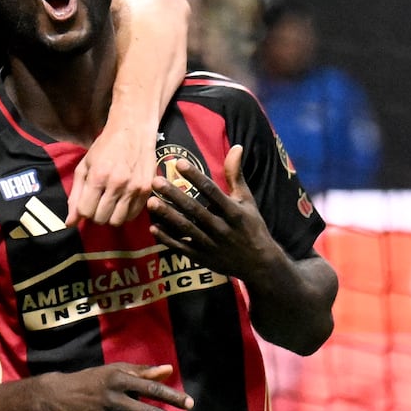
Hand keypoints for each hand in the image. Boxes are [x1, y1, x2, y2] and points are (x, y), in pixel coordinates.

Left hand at [67, 119, 151, 226]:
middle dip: (96, 214)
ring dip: (110, 216)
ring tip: (110, 203)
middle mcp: (117, 184)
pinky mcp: (147, 190)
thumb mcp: (85, 167)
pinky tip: (123, 200)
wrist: (133, 131)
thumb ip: (75, 195)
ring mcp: (134, 188)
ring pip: (117, 221)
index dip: (83, 211)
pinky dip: (125, 212)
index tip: (86, 203)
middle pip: (101, 219)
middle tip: (98, 202)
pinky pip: (133, 215)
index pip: (85, 211)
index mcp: (98, 176)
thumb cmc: (105, 148)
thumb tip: (69, 223)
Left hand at [147, 145, 280, 279]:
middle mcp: (222, 228)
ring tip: (151, 202)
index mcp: (233, 212)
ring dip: (168, 216)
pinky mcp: (202, 258)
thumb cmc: (251, 226)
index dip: (195, 177)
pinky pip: (182, 247)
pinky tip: (153, 227)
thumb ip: (236, 175)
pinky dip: (167, 239)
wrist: (259, 264)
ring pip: (186, 229)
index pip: (212, 192)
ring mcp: (211, 245)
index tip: (179, 163)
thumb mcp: (247, 200)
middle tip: (155, 181)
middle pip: (195, 210)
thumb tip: (237, 146)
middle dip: (175, 195)